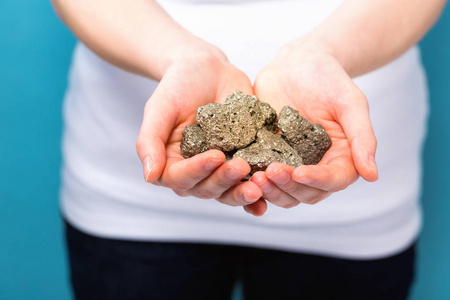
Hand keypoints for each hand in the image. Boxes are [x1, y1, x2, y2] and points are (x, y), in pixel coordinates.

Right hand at [136, 50, 262, 206]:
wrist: (208, 69)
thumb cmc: (178, 85)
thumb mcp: (160, 108)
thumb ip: (149, 141)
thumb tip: (149, 176)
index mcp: (172, 162)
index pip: (181, 178)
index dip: (197, 171)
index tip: (215, 155)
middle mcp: (196, 171)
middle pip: (208, 189)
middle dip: (224, 181)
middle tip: (240, 166)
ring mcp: (221, 169)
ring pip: (229, 191)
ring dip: (243, 193)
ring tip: (258, 184)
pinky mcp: (244, 161)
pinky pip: (250, 181)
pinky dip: (260, 193)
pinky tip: (269, 196)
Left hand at [247, 45, 377, 214]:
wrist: (296, 64)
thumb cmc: (327, 78)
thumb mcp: (350, 102)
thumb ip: (362, 137)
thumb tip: (373, 175)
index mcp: (341, 157)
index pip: (334, 180)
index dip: (317, 181)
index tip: (298, 172)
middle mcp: (316, 166)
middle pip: (306, 193)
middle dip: (288, 187)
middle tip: (269, 172)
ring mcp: (291, 164)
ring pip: (283, 192)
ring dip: (270, 191)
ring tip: (253, 176)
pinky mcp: (268, 158)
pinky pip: (262, 179)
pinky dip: (253, 183)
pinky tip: (239, 173)